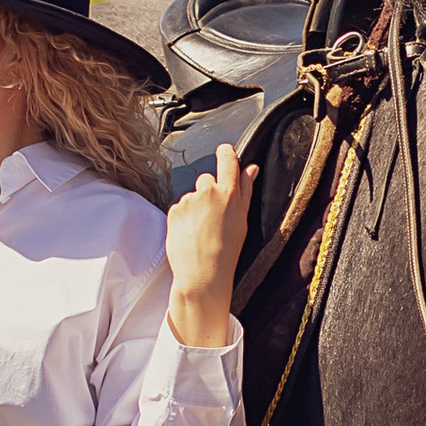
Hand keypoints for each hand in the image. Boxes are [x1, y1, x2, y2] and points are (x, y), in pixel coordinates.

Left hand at [165, 144, 250, 346]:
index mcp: (229, 193)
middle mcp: (207, 192)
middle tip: (214, 216)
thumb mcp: (242, 220)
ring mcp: (188, 200)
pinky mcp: (173, 210)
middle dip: (209, 192)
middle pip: (207, 180)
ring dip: (196, 207)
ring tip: (201, 230)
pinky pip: (180, 207)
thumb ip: (246, 190)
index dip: (226, 153)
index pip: (227, 160)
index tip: (225, 151)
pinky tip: (190, 233)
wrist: (202, 273)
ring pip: (192, 195)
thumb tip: (251, 168)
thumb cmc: (227, 250)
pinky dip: (184, 217)